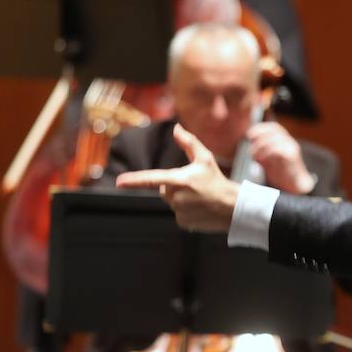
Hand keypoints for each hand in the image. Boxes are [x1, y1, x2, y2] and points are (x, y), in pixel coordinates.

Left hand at [115, 124, 240, 232]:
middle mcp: (176, 197)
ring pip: (171, 201)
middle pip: (164, 189)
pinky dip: (185, 210)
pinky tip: (199, 208)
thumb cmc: (217, 181)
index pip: (151, 179)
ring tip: (199, 198)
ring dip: (180, 198)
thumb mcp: (205, 158)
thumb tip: (176, 128)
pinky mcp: (182, 222)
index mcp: (179, 180)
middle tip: (193, 186)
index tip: (119, 182)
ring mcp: (178, 212)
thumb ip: (189, 142)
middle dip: (173, 185)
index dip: (134, 181)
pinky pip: (177, 214)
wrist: (231, 207)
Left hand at [246, 121, 315, 193]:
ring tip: (253, 153)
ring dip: (260, 145)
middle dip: (259, 134)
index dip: (261, 128)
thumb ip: (262, 151)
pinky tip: (260, 159)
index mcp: (285, 141)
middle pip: (274, 131)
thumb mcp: (270, 159)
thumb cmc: (282, 171)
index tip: (250, 134)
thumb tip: (250, 147)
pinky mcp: (292, 157)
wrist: (296, 184)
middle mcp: (290, 142)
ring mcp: (292, 148)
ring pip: (274, 139)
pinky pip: (277, 149)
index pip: (274, 127)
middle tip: (250, 142)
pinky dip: (266, 152)